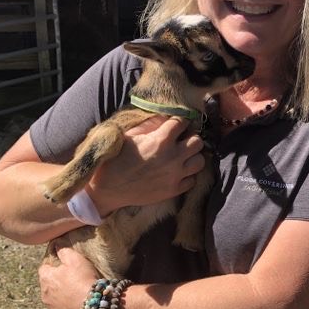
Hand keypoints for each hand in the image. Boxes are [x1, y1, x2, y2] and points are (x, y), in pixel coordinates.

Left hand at [39, 244, 99, 308]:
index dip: (54, 264)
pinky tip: (79, 301)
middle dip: (57, 280)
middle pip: (48, 283)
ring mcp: (52, 308)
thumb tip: (56, 244)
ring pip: (54, 297)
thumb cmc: (83, 280)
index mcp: (45, 278)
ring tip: (77, 290)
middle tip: (73, 277)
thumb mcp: (75, 258)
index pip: (44, 267)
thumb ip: (63, 250)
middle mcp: (44, 294)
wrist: (93, 306)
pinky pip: (62, 308)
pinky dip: (68, 304)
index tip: (65, 264)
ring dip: (62, 293)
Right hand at [88, 116, 205, 215]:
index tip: (176, 125)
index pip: (182, 122)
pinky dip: (188, 175)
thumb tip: (164, 118)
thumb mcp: (131, 136)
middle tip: (182, 141)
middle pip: (198, 141)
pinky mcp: (174, 190)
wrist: (109, 188)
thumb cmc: (116, 159)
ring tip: (183, 157)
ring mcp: (175, 175)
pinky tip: (178, 173)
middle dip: (191, 138)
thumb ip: (151, 126)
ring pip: (200, 161)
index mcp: (161, 139)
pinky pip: (192, 180)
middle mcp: (173, 156)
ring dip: (193, 157)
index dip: (179, 122)